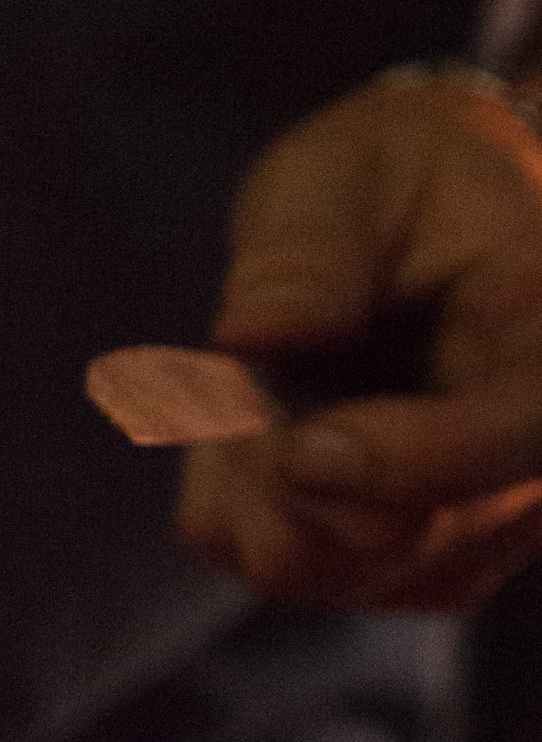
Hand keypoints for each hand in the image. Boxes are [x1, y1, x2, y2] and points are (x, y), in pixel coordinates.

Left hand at [178, 67, 541, 609]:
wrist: (412, 234)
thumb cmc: (391, 187)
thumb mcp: (344, 172)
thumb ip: (308, 248)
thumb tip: (256, 336)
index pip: (523, 436)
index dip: (417, 462)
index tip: (302, 447)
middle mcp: (527, 472)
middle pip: (384, 536)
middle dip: (274, 456)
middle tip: (244, 353)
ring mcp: (458, 537)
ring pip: (303, 563)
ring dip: (243, 471)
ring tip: (266, 372)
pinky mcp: (384, 569)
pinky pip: (255, 557)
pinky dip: (230, 489)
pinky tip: (268, 414)